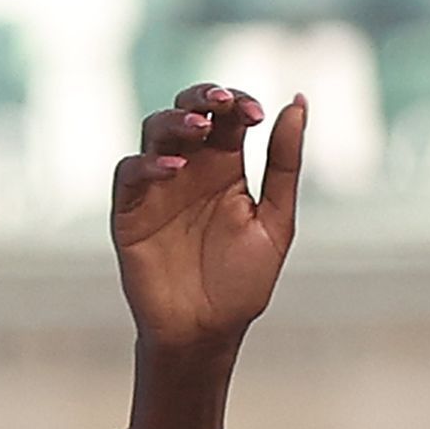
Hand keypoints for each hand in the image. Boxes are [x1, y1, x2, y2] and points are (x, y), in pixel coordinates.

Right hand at [113, 85, 306, 358]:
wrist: (206, 333)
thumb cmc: (240, 283)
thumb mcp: (275, 222)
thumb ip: (284, 164)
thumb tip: (299, 101)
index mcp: (226, 167)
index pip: (228, 116)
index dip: (239, 102)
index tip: (258, 115)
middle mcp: (191, 168)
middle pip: (188, 109)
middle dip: (202, 95)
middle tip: (222, 102)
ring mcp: (158, 186)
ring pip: (154, 130)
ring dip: (175, 121)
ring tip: (199, 127)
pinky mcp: (130, 210)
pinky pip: (130, 172)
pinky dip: (149, 164)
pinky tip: (175, 168)